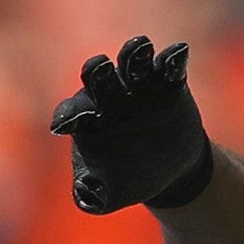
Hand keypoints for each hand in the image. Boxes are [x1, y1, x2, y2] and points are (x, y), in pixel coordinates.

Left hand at [50, 36, 212, 214]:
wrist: (169, 171)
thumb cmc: (128, 180)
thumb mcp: (108, 197)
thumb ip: (92, 195)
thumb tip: (85, 189)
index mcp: (87, 123)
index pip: (72, 113)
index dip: (69, 114)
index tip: (66, 123)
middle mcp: (109, 99)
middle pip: (98, 78)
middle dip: (97, 71)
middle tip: (98, 67)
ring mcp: (139, 88)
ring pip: (132, 62)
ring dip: (133, 54)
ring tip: (138, 47)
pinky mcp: (169, 84)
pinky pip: (170, 66)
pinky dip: (173, 59)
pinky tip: (178, 54)